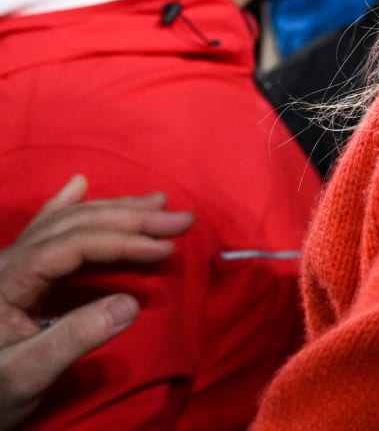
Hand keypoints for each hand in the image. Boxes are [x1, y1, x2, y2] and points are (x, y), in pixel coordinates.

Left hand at [0, 176, 193, 428]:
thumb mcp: (28, 373)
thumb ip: (73, 338)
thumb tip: (131, 304)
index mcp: (8, 278)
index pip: (73, 245)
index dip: (122, 242)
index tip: (166, 248)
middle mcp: (8, 261)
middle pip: (74, 225)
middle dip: (130, 218)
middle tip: (181, 220)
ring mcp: (11, 265)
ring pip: (65, 222)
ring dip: (115, 210)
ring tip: (159, 203)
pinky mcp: (17, 275)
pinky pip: (45, 229)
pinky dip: (66, 205)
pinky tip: (79, 186)